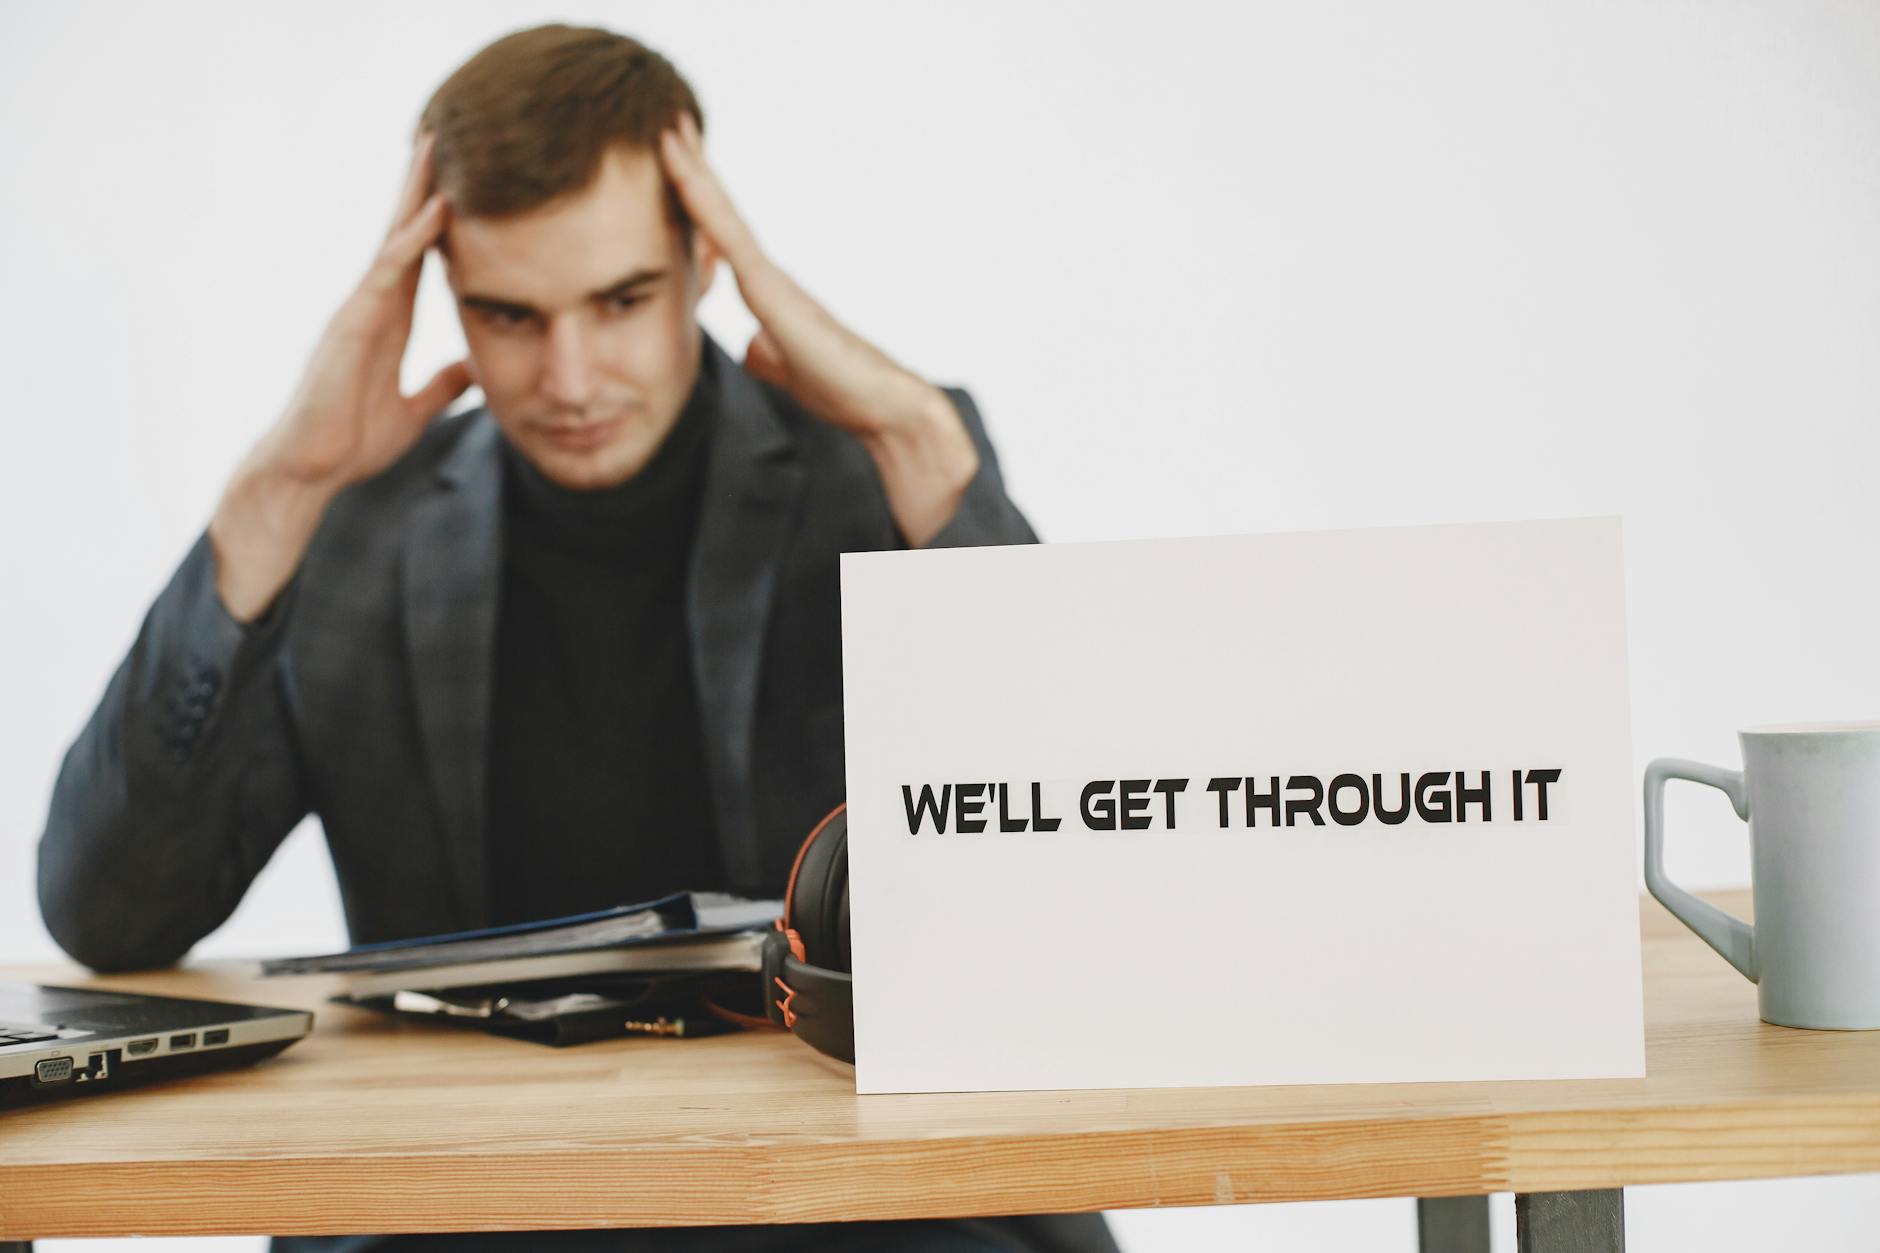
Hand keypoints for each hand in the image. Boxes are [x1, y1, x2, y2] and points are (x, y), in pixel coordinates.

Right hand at [210, 132, 470, 620]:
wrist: (310, 471)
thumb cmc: (349, 442)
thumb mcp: (414, 411)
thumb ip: (441, 386)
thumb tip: (472, 369)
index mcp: (388, 322)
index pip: (418, 258)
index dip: (438, 222)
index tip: (461, 183)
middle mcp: (371, 306)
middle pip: (402, 234)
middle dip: (421, 187)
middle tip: (441, 137)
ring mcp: (358, 310)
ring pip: (392, 239)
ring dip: (414, 193)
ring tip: (434, 147)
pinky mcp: (350, 323)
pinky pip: (386, 271)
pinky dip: (412, 239)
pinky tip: (436, 211)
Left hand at [658, 113, 978, 544]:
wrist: (882, 404)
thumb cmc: (842, 389)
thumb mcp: (787, 370)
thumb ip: (767, 354)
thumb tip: (751, 349)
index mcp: (767, 291)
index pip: (722, 237)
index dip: (698, 200)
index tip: (675, 160)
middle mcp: (768, 275)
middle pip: (722, 214)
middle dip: (694, 169)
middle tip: (669, 122)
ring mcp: (771, 278)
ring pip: (723, 216)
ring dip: (694, 172)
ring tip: (671, 130)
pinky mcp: (773, 290)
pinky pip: (729, 238)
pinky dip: (703, 203)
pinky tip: (682, 175)